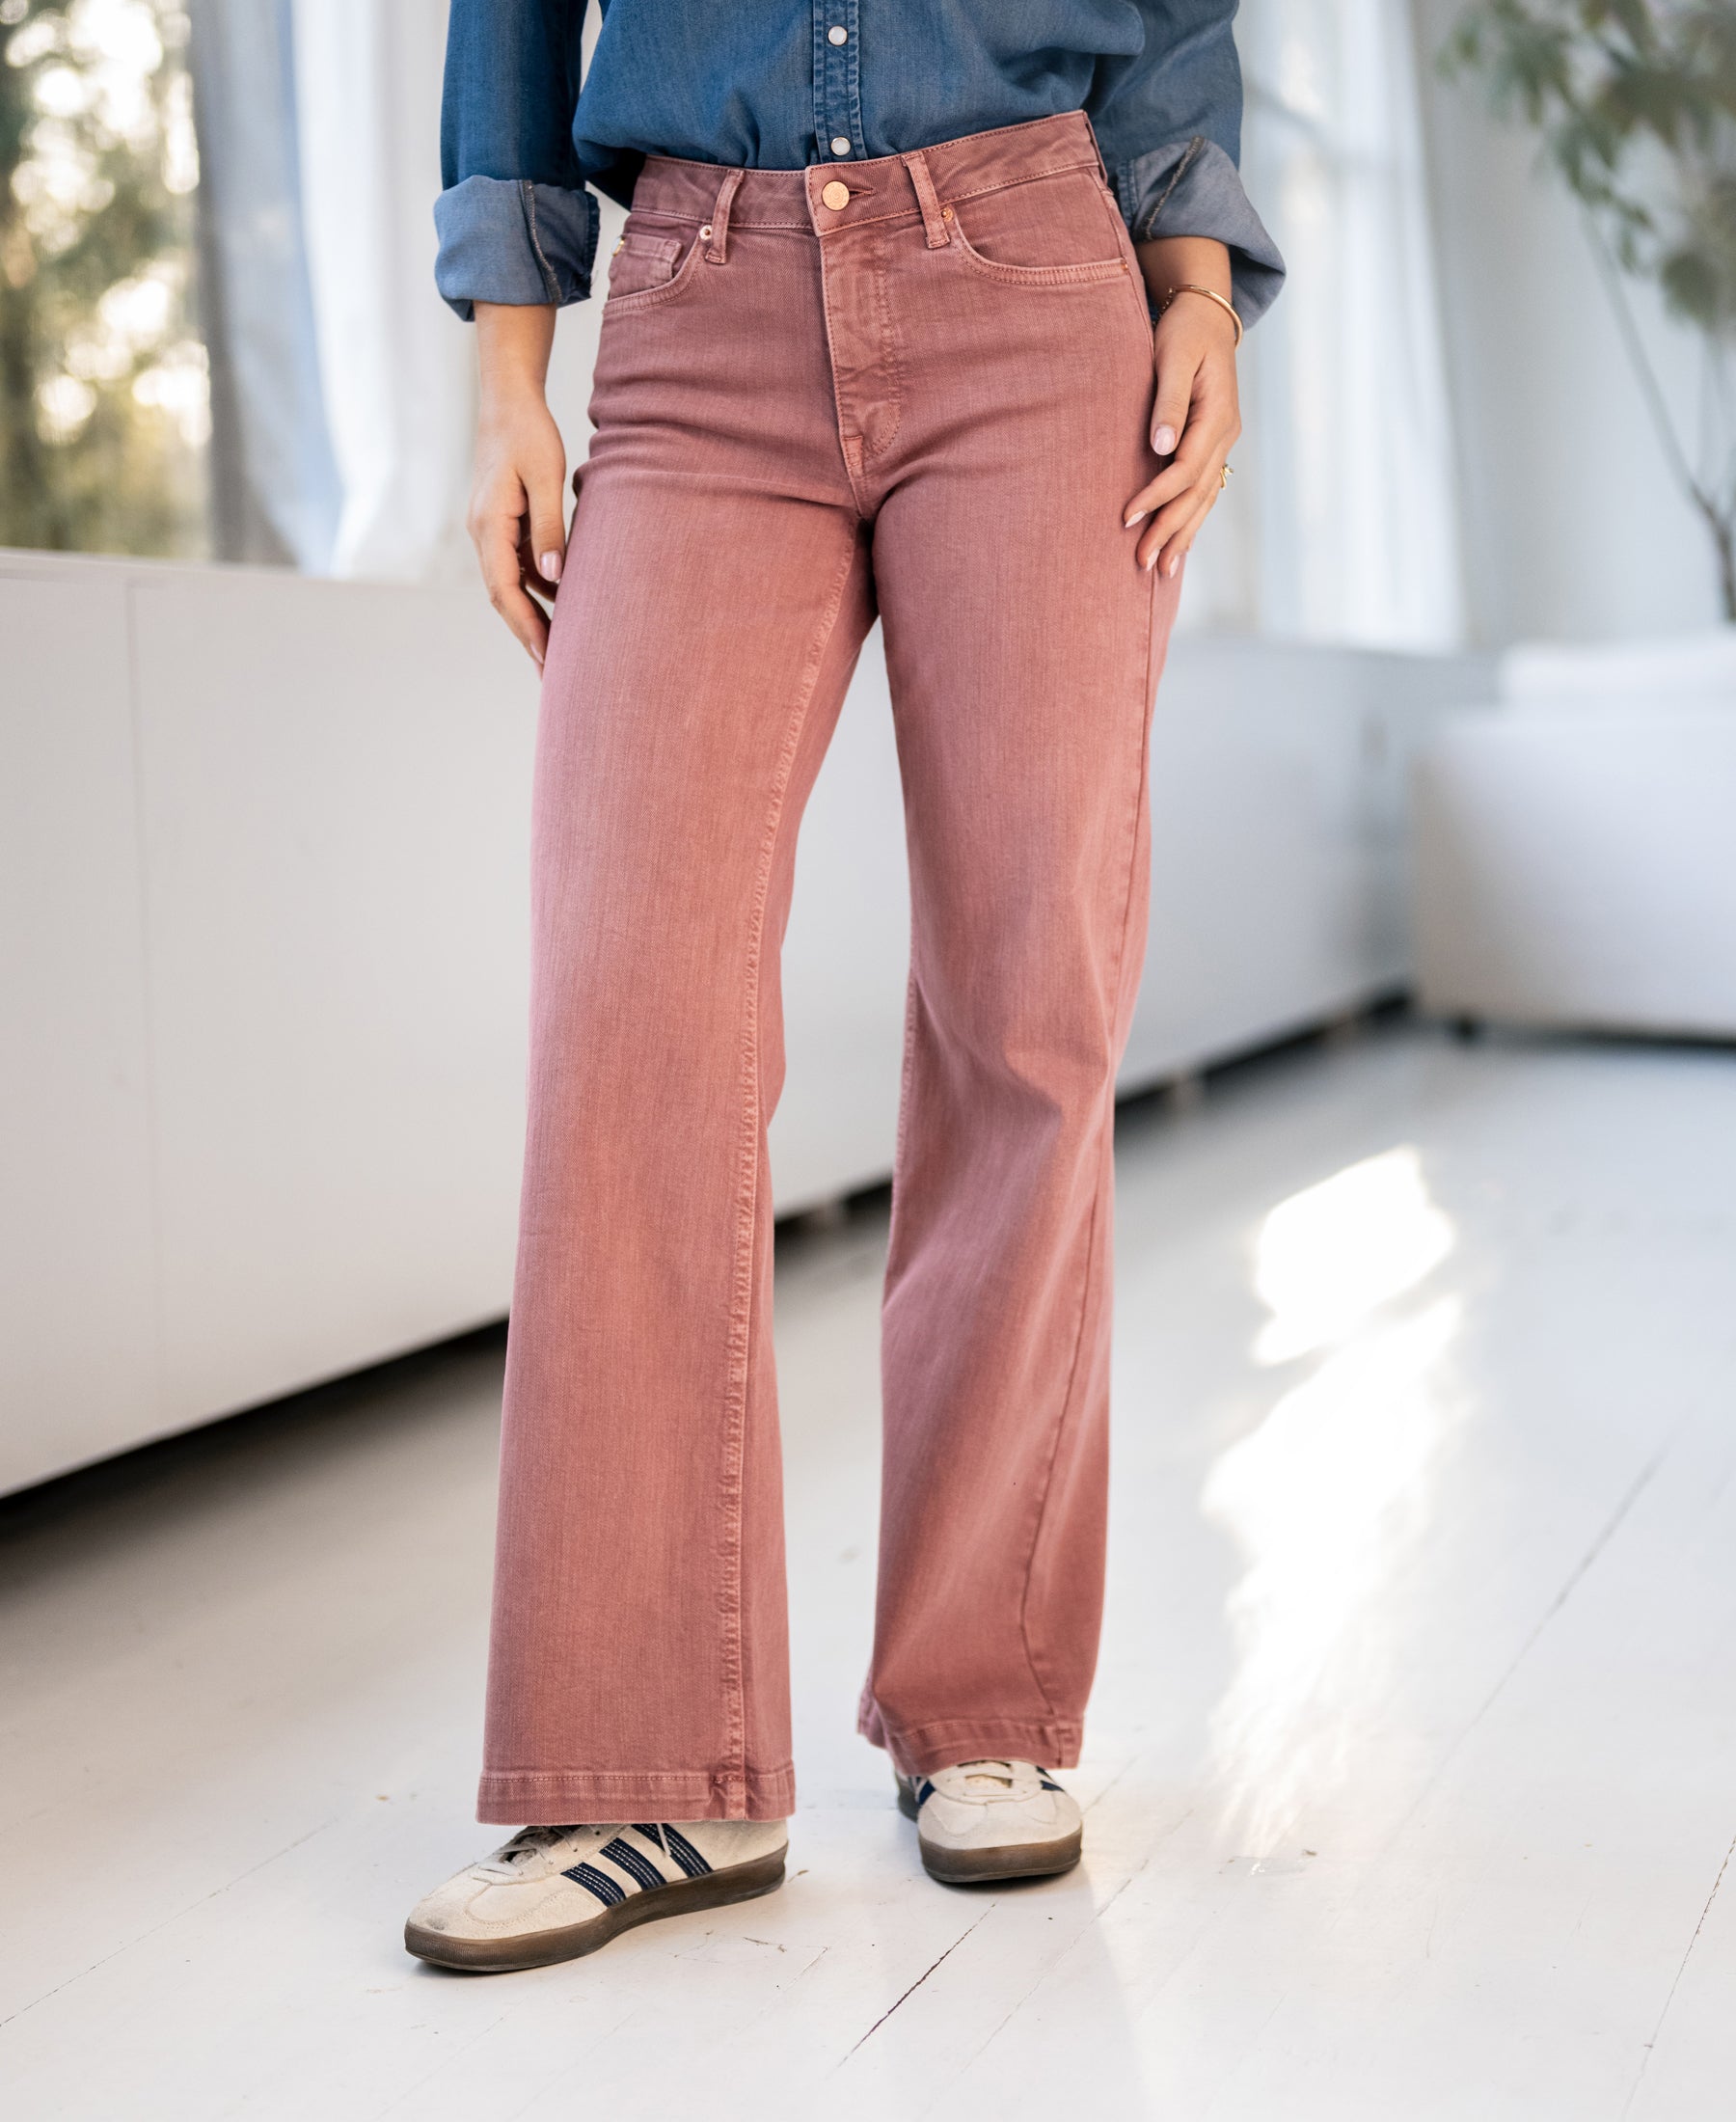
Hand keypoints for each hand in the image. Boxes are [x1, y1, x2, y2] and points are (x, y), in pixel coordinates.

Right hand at [469, 302, 564, 669]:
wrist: (507, 399)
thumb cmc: (529, 432)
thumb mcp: (544, 477)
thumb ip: (549, 526)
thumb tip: (555, 577)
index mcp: (489, 526)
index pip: (505, 592)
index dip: (527, 628)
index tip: (548, 659)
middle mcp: (483, 534)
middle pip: (503, 598)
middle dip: (527, 636)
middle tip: (551, 676)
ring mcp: (490, 530)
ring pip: (510, 586)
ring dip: (531, 618)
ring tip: (558, 652)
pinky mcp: (502, 524)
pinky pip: (517, 568)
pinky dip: (536, 592)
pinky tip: (559, 609)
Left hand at [1123, 239, 1240, 577]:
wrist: (1206, 316)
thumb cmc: (1184, 332)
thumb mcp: (1173, 357)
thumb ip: (1168, 402)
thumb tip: (1160, 445)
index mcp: (1216, 417)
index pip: (1184, 469)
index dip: (1156, 497)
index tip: (1126, 518)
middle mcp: (1224, 435)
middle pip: (1196, 495)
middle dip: (1169, 530)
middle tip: (1142, 564)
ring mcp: (1222, 443)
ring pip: (1204, 499)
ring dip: (1183, 535)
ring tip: (1162, 570)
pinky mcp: (1212, 445)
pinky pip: (1205, 491)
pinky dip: (1192, 519)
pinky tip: (1180, 544)